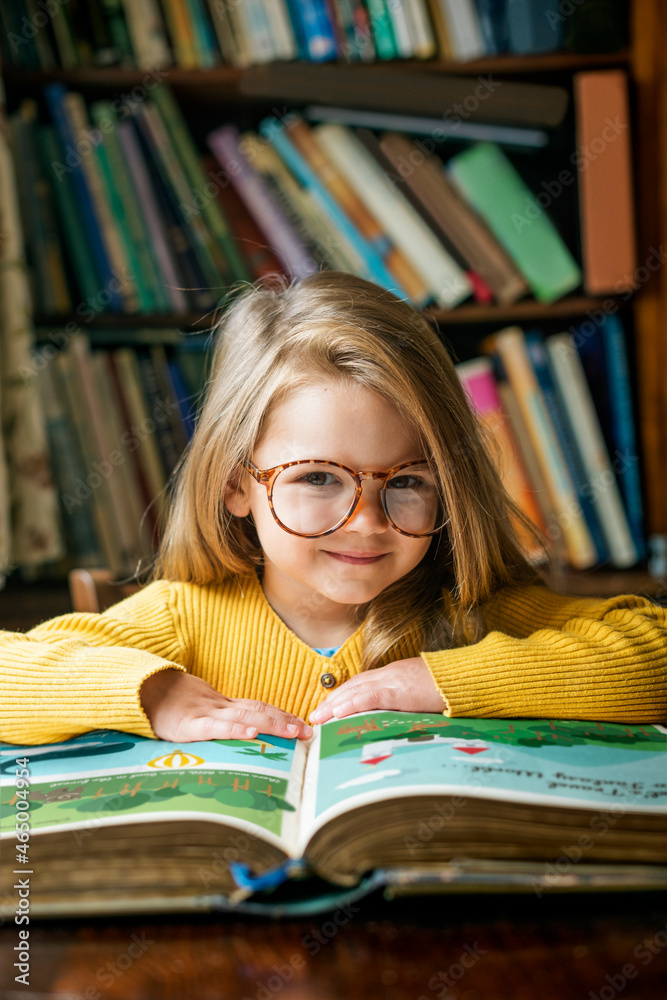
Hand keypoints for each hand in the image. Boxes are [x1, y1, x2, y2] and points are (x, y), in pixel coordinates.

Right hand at [140, 669, 312, 742]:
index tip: (306, 725)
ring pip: (244, 718)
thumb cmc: (169, 706)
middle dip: (286, 722)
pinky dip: (234, 730)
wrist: (140, 691)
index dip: (283, 715)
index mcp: (223, 705)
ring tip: (292, 732)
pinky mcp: (188, 726)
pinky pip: (215, 727)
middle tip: (309, 732)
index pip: (260, 707)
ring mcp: (205, 714)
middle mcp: (220, 707)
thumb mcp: (198, 712)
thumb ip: (219, 721)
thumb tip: (243, 735)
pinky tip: (250, 734)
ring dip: (271, 725)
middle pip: (259, 711)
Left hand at [308, 657, 445, 724]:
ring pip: (356, 691)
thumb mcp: (423, 693)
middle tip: (314, 715)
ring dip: (334, 705)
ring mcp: (393, 681)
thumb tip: (397, 717)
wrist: (465, 678)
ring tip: (318, 717)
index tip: (328, 707)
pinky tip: (338, 713)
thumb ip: (407, 701)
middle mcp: (389, 674)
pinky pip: (371, 698)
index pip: (361, 684)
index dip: (343, 695)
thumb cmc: (449, 687)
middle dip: (332, 700)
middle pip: (353, 686)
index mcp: (394, 674)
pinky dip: (352, 705)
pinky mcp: (400, 691)